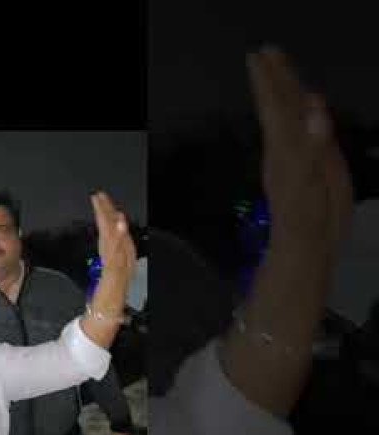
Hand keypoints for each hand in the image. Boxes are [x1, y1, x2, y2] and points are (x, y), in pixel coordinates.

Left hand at [91, 190, 136, 294]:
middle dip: (103, 206)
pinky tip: (117, 219)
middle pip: (105, 218)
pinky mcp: (115, 244)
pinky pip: (114, 230)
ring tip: (104, 203)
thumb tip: (119, 219)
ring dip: (107, 213)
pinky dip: (115, 222)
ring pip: (108, 223)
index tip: (98, 195)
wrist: (117, 277)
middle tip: (99, 195)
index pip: (104, 217)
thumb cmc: (117, 265)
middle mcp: (109, 235)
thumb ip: (119, 233)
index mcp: (109, 234)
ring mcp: (111, 240)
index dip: (102, 206)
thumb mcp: (118, 249)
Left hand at [247, 47, 352, 253]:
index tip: (259, 56)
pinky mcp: (315, 163)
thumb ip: (312, 145)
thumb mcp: (308, 181)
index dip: (269, 80)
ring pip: (293, 116)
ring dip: (288, 91)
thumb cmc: (306, 216)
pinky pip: (310, 130)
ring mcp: (300, 154)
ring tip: (281, 69)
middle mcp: (288, 145)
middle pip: (281, 106)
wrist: (309, 244)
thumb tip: (314, 109)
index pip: (275, 106)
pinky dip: (309, 112)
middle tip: (266, 51)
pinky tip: (311, 104)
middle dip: (275, 78)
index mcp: (284, 146)